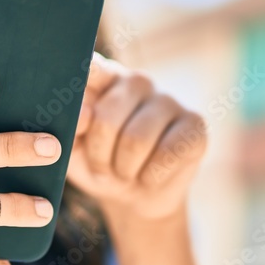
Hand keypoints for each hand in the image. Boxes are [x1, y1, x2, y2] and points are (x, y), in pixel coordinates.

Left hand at [66, 52, 206, 222]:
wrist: (132, 198)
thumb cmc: (97, 164)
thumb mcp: (72, 148)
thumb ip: (69, 127)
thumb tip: (85, 114)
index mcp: (102, 80)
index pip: (93, 66)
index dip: (86, 72)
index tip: (82, 76)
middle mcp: (136, 82)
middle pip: (107, 118)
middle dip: (98, 155)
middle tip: (101, 167)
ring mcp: (168, 100)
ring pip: (136, 140)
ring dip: (123, 170)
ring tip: (124, 172)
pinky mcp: (195, 124)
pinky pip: (167, 154)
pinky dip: (150, 176)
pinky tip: (149, 175)